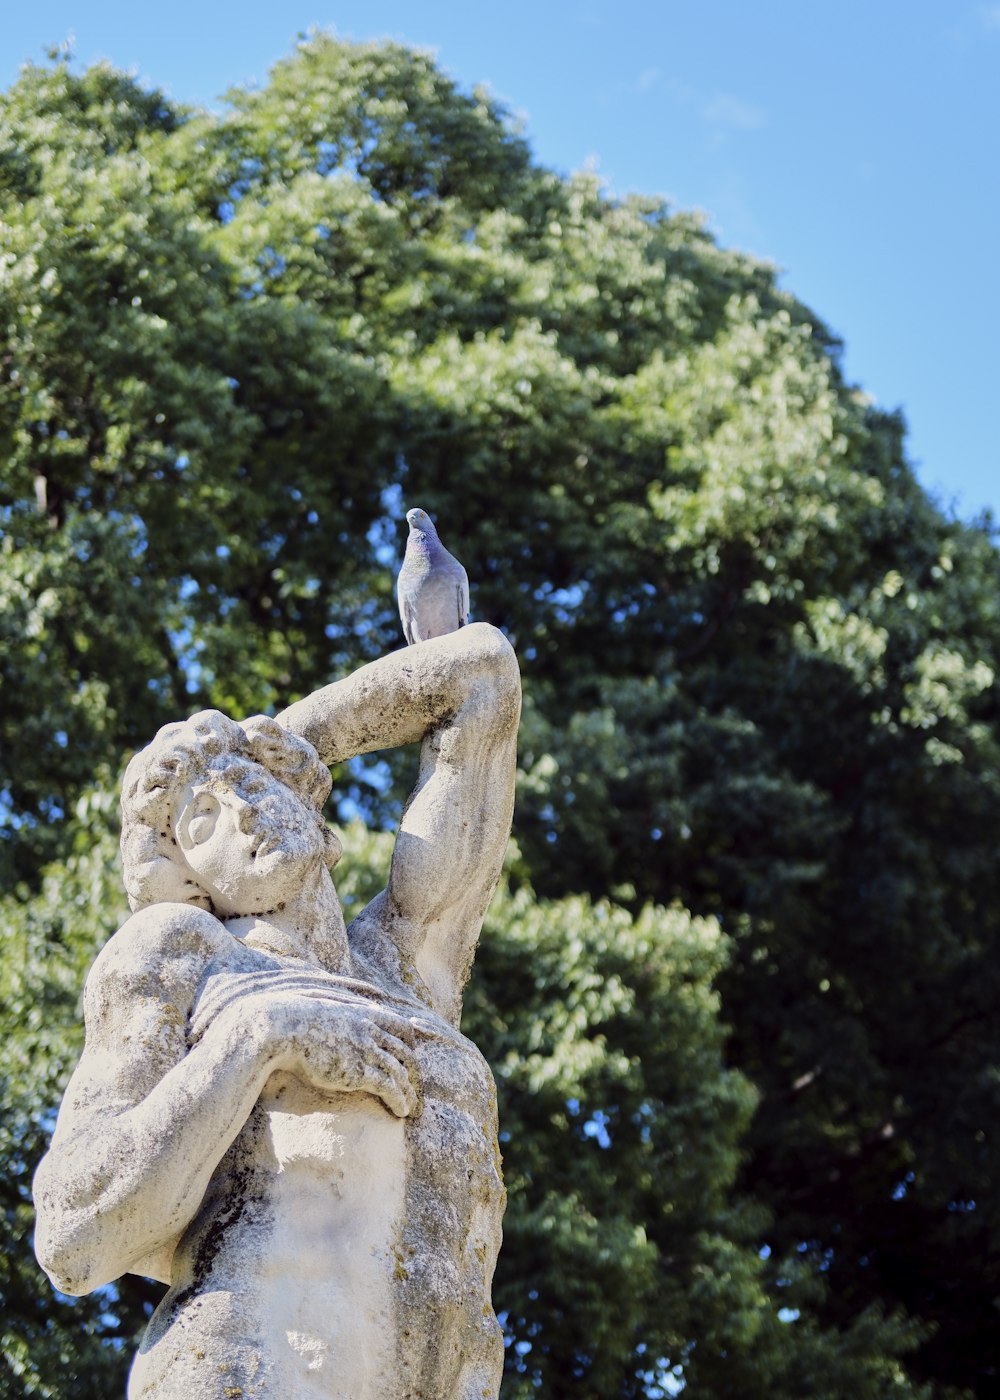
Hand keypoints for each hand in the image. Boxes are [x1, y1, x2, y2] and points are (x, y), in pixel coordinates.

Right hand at [260, 994, 419, 1117]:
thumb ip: (343, 1008)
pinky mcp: (359, 1071)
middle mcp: (370, 1029)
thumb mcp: (325, 1005)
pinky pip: (389, 1087)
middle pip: (405, 1052)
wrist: (283, 1028)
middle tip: (414, 1088)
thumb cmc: (295, 1017)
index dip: (409, 1044)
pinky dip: (399, 1100)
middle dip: (413, 1072)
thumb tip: (345, 1009)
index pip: (402, 1026)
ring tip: (410, 1107)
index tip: (409, 1059)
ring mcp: (366, 1050)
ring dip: (409, 1092)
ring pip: (400, 1072)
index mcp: (364, 1013)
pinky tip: (401, 1111)